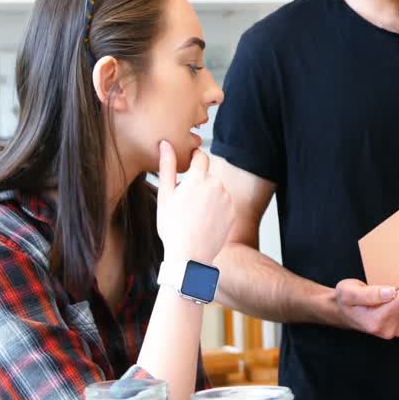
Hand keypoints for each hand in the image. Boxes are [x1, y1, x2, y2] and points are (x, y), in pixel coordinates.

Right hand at [157, 140, 233, 264]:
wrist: (189, 256)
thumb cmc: (172, 226)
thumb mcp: (165, 195)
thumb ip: (167, 166)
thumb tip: (165, 144)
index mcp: (198, 178)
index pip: (201, 156)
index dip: (194, 160)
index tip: (188, 167)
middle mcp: (216, 184)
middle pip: (208, 176)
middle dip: (199, 183)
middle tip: (185, 202)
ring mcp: (227, 199)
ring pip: (217, 191)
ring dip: (208, 197)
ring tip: (194, 215)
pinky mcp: (233, 212)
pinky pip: (224, 205)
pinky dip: (216, 210)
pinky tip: (205, 222)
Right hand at [332, 271, 398, 339]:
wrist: (342, 312)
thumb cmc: (344, 300)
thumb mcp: (349, 291)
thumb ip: (369, 293)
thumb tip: (391, 292)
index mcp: (376, 320)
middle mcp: (387, 329)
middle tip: (388, 281)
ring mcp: (394, 330)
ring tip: (385, 292)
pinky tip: (391, 298)